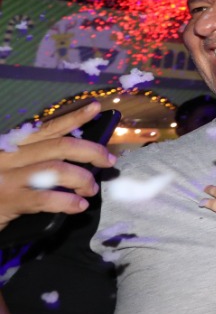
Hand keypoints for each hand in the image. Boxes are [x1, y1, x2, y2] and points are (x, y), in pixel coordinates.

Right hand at [0, 100, 115, 227]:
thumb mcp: (9, 165)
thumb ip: (34, 156)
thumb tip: (76, 152)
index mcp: (10, 144)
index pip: (46, 127)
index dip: (73, 117)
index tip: (95, 107)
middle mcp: (8, 156)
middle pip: (59, 146)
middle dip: (91, 151)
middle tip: (108, 160)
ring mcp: (7, 178)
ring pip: (56, 170)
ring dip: (82, 179)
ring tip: (91, 188)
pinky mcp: (8, 201)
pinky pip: (47, 198)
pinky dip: (68, 202)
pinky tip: (78, 206)